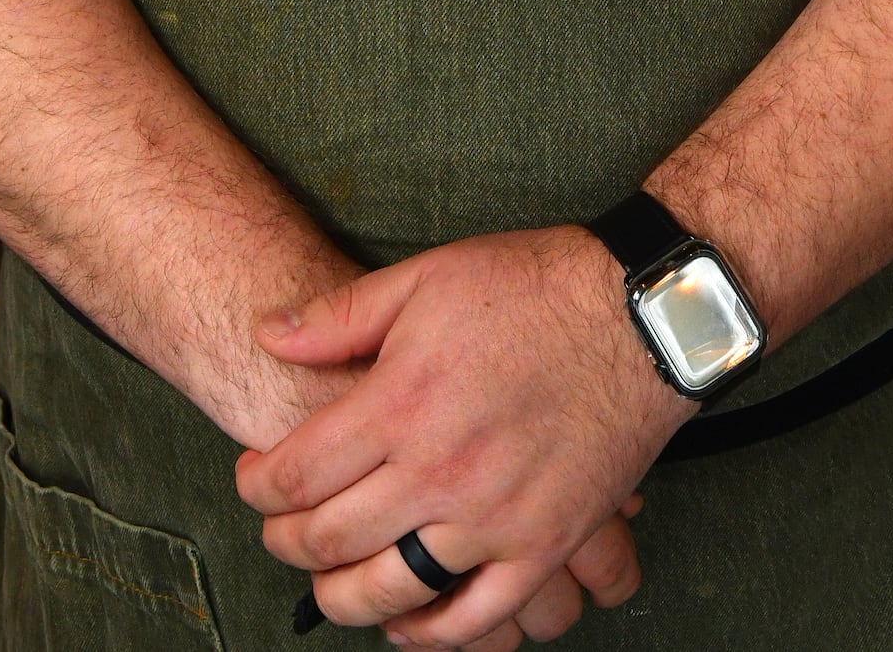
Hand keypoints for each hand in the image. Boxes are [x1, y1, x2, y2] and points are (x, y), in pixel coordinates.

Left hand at [234, 226, 691, 643]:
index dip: (258, 484)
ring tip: (328, 580)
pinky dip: (429, 634)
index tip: (254, 479)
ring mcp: (494, 518)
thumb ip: (339, 315)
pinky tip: (405, 621)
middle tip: (279, 528)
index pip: (295, 473)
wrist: (637, 313)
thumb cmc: (533, 286)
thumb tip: (267, 334)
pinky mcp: (543, 545)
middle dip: (286, 541)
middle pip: (330, 539)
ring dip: (341, 597)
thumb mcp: (426, 277)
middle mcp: (440, 470)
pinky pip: (476, 619)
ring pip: (391, 590)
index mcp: (402, 402)